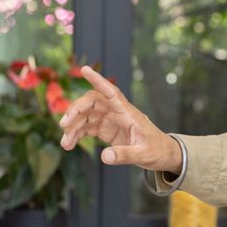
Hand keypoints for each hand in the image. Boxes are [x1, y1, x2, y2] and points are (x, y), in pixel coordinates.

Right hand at [58, 66, 181, 171]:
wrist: (162, 154)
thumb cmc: (156, 150)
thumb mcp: (143, 154)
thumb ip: (125, 155)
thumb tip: (105, 157)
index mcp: (128, 113)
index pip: (111, 92)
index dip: (98, 80)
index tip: (84, 69)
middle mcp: (117, 112)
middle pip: (92, 102)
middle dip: (76, 111)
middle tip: (64, 125)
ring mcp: (110, 120)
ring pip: (86, 116)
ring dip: (73, 127)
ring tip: (65, 144)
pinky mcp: (106, 129)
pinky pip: (87, 127)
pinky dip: (77, 134)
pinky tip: (69, 144)